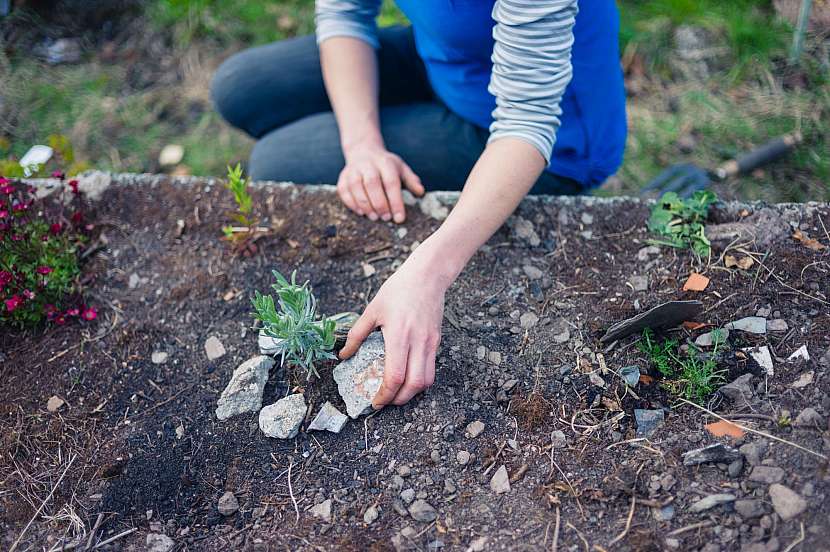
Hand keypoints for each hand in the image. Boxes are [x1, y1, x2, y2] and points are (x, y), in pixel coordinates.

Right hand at [337, 144, 423, 222]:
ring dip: (365, 204)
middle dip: (379, 203)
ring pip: (356, 186)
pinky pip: (344, 191)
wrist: (363, 151)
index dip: (395, 202)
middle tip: (386, 218)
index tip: (400, 218)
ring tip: (374, 217)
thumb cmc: (386, 166)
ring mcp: (353, 170)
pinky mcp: (343, 177)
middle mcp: (368, 165)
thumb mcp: (401, 169)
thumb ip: (411, 180)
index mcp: (386, 163)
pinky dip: (351, 203)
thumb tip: (420, 192)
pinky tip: (361, 212)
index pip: (391, 183)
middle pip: (372, 183)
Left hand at [339, 249, 446, 407]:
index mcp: (399, 336)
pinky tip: (407, 377)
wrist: (427, 276)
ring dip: (411, 393)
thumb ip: (357, 335)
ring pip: (426, 381)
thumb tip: (344, 355)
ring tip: (397, 393)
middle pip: (413, 385)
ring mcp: (430, 343)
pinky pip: (431, 369)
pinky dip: (420, 380)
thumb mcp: (372, 310)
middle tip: (384, 401)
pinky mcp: (437, 341)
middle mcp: (418, 343)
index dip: (385, 394)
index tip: (375, 401)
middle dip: (398, 400)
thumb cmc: (398, 290)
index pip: (394, 376)